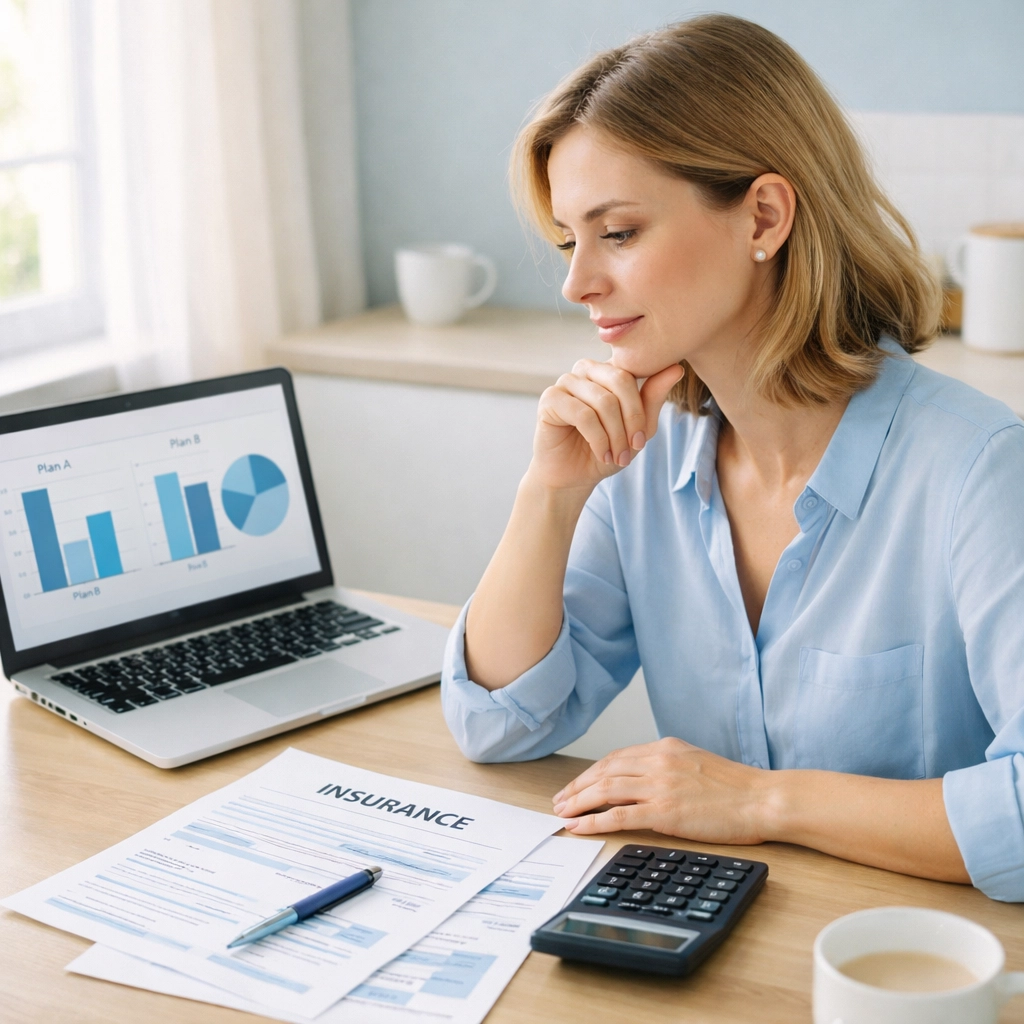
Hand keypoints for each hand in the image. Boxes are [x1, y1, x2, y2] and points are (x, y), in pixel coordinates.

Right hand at [529, 360, 683, 491]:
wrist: (574, 477)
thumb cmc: (606, 449)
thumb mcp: (638, 428)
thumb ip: (653, 398)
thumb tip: (676, 368)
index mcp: (607, 370)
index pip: (633, 373)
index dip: (641, 409)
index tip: (642, 439)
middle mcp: (585, 370)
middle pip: (620, 381)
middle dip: (632, 419)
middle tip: (633, 448)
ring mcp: (565, 382)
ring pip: (603, 401)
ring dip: (615, 435)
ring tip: (616, 457)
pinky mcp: (549, 399)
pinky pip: (583, 414)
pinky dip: (598, 439)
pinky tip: (601, 454)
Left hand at [552, 737, 770, 844]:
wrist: (763, 799)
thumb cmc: (737, 788)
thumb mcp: (696, 762)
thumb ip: (668, 765)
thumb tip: (643, 778)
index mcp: (665, 747)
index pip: (616, 758)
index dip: (590, 773)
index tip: (576, 785)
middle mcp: (658, 761)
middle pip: (604, 771)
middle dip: (577, 787)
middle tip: (559, 801)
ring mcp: (660, 786)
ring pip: (605, 790)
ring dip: (578, 802)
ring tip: (562, 814)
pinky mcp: (665, 812)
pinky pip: (618, 815)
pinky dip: (593, 821)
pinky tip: (580, 827)